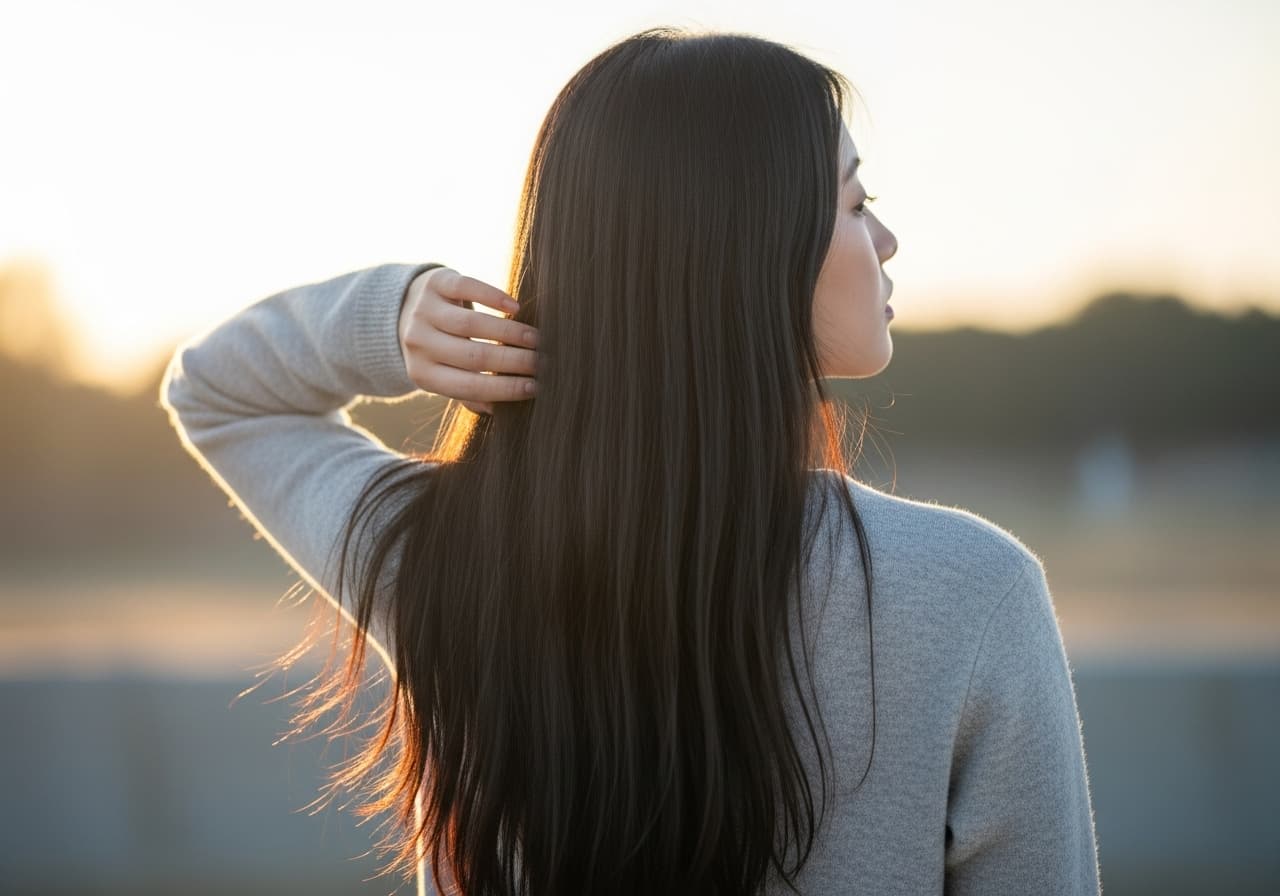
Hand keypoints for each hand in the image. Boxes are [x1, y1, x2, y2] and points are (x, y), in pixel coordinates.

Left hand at [399, 266, 539, 415]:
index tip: (536, 387)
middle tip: (542, 362)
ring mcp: (424, 311)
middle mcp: (419, 344)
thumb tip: (501, 411)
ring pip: (473, 324)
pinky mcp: (436, 284)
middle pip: (475, 356)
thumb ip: (470, 394)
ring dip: (510, 332)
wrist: (404, 307)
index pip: (470, 386)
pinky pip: (467, 289)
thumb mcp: (446, 377)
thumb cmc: (439, 350)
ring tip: (535, 339)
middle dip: (515, 361)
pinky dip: (493, 297)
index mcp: (423, 375)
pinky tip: (515, 308)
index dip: (505, 388)